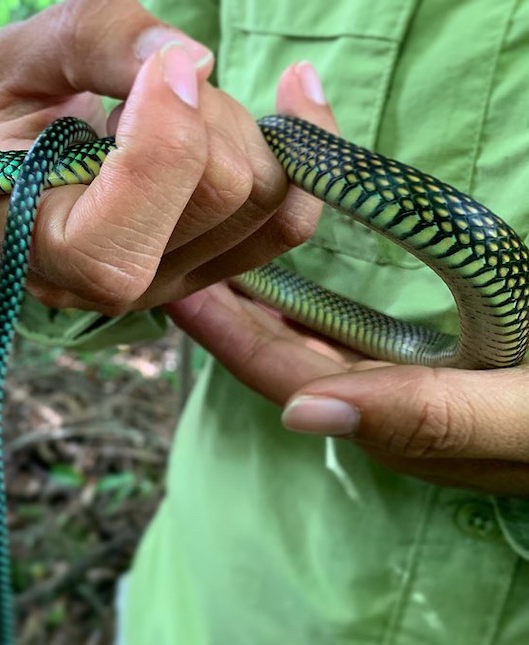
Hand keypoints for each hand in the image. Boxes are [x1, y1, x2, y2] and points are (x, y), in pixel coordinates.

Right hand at [0, 0, 333, 315]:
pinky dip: (305, 143)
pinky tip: (293, 91)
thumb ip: (94, 42)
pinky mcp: (215, 265)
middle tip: (153, 79)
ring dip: (237, 122)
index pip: (119, 247)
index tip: (155, 67)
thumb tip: (194, 61)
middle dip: (205, 109)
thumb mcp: (21, 58)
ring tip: (177, 101)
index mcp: (37, 249)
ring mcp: (170, 284)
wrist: (34, 153)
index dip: (162, 146)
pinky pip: (293, 219)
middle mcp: (108, 288)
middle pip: (219, 196)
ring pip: (265, 200)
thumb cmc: (16, 110)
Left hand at [167, 280, 528, 496]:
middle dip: (229, 300)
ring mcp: (399, 381)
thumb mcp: (525, 417)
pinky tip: (283, 263)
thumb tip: (302, 415)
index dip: (224, 329)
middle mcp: (380, 402)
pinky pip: (343, 325)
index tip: (176, 280)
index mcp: (391, 419)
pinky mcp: (423, 361)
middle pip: (281, 349)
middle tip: (180, 245)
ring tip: (213, 243)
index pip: (281, 373)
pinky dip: (307, 288)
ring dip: (259, 288)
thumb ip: (428, 417)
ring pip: (306, 334)